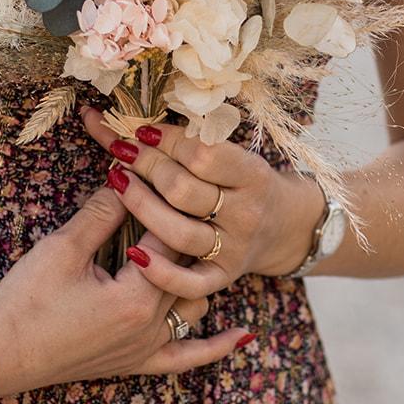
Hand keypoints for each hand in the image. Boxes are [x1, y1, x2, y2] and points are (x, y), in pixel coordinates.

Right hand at [0, 182, 255, 398]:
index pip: (168, 235)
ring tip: (196, 236)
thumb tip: (128, 173)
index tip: (165, 169)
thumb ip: (103, 212)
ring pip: (193, 303)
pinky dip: (215, 347)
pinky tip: (241, 336)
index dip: (163, 198)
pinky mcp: (136, 364)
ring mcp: (147, 348)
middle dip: (181, 226)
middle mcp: (151, 325)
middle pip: (184, 265)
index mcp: (137, 296)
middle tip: (180, 192)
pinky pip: (187, 359)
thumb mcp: (63, 248)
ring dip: (194, 272)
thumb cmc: (26, 298)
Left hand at [80, 105, 321, 298]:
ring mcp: (234, 249)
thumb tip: (142, 120)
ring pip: (179, 233)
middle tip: (121, 149)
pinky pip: (189, 284)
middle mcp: (246, 214)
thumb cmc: (246, 182)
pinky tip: (133, 254)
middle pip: (183, 190)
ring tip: (117, 181)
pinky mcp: (222, 278)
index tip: (142, 129)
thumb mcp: (236, 155)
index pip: (203, 154)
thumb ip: (197, 141)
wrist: (286, 227)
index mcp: (253, 176)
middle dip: (146, 165)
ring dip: (141, 205)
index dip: (167, 139)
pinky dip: (160, 273)